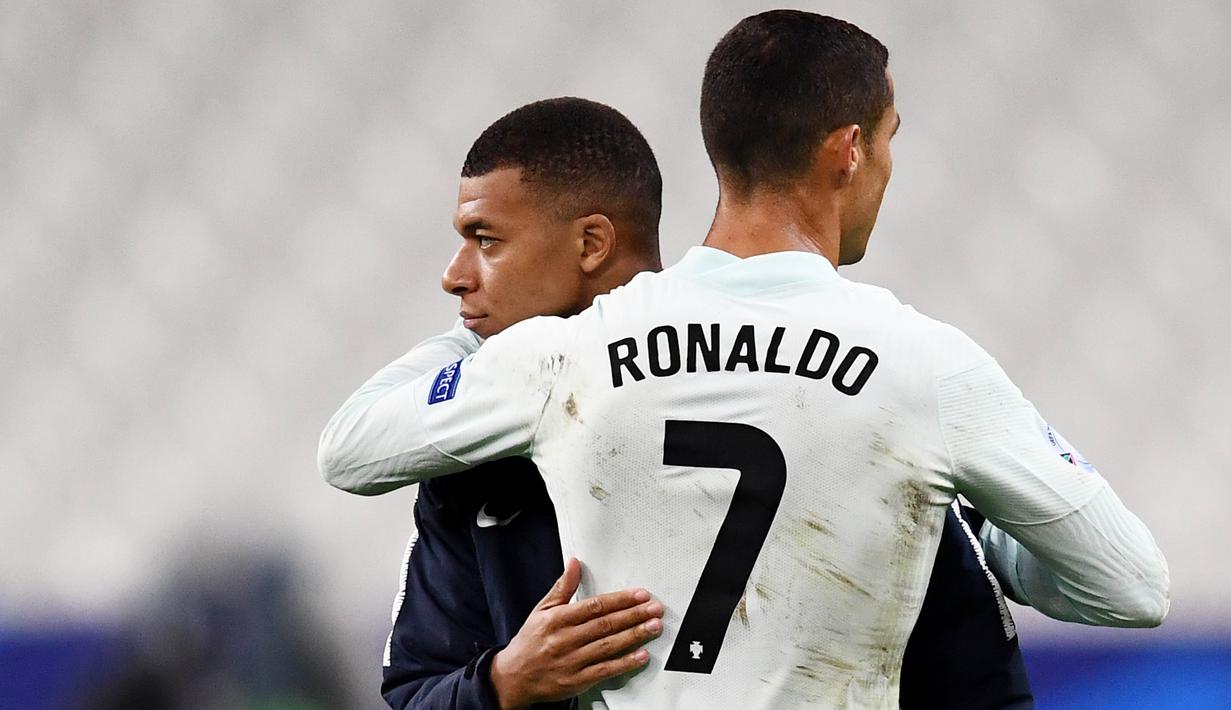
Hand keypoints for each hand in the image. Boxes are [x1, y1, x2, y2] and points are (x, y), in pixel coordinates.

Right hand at [489, 557, 663, 708]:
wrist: (514, 677)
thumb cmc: (530, 641)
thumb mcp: (541, 610)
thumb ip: (562, 587)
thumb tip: (574, 562)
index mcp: (557, 619)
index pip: (594, 606)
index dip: (619, 600)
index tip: (640, 594)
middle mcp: (565, 639)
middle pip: (605, 625)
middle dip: (633, 615)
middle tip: (655, 608)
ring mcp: (572, 661)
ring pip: (608, 646)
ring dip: (634, 636)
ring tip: (654, 626)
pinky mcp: (577, 680)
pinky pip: (605, 670)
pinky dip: (625, 663)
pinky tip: (641, 655)